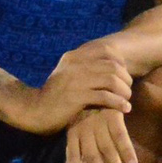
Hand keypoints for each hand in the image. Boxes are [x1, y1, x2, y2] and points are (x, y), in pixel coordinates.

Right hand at [14, 42, 131, 133]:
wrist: (34, 111)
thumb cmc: (56, 96)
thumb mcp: (69, 75)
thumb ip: (86, 68)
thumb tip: (111, 65)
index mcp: (74, 57)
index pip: (107, 52)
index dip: (121, 64)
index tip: (124, 77)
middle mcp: (75, 65)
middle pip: (114, 66)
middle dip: (126, 79)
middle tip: (127, 90)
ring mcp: (75, 80)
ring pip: (112, 80)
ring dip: (125, 91)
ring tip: (127, 100)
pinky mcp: (76, 97)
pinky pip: (106, 97)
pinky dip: (119, 103)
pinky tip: (124, 109)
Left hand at [63, 106, 140, 162]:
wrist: (101, 79)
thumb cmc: (90, 104)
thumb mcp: (79, 120)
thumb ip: (81, 140)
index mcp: (73, 130)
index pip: (72, 156)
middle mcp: (84, 128)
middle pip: (91, 156)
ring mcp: (98, 122)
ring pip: (106, 150)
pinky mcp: (113, 115)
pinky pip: (121, 137)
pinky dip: (127, 152)